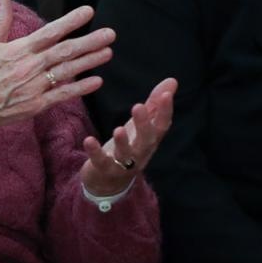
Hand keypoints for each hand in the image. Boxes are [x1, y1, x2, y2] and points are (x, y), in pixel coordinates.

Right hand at [0, 0, 112, 142]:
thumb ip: (1, 21)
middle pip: (65, 51)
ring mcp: (34, 86)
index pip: (50, 32)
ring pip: (67, 71)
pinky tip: (96, 81)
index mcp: (19, 49)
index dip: (70, 21)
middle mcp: (29, 66)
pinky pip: (62, 95)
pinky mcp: (36, 105)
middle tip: (110, 33)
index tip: (88, 12)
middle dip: (89, 41)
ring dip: (89, 61)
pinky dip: (80, 88)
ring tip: (108, 52)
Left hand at [80, 78, 176, 197]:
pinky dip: (95, 152)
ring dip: (123, 142)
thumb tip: (172, 80)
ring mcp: (123, 164)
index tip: (165, 94)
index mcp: (151, 140)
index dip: (165, 111)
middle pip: (146, 140)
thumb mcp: (141, 125)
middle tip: (138, 107)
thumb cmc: (129, 147)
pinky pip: (101, 162)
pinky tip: (89, 140)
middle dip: (144, 125)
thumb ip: (154, 104)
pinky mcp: (104, 169)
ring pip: (126, 154)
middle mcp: (140, 153)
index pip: (162, 126)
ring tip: (118, 129)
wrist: (109, 182)